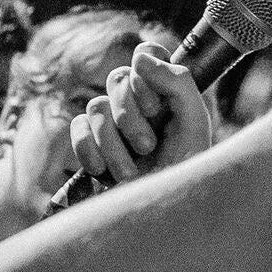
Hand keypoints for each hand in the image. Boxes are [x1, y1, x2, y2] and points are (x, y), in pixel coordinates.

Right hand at [70, 41, 213, 183]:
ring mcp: (110, 124)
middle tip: (148, 146)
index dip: (145, 73)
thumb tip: (140, 57)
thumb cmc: (185, 172)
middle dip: (130, 116)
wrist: (160, 218)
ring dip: (114, 144)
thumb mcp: (195, 125)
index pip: (146, 54)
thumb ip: (178, 83)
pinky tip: (105, 173)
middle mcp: (137, 103)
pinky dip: (90, 151)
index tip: (155, 105)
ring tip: (132, 172)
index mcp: (166, 93)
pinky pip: (76, 129)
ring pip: (95, 108)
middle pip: (116, 79)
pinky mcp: (89, 146)